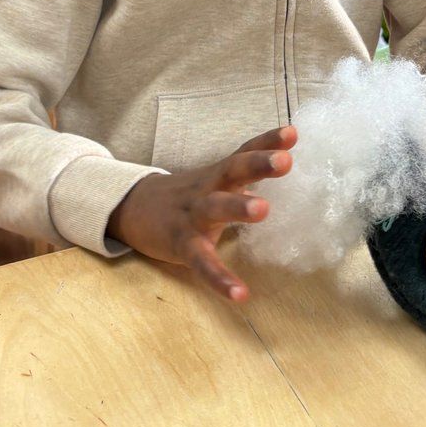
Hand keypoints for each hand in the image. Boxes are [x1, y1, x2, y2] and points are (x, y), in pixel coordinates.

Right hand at [110, 126, 296, 302]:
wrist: (133, 208)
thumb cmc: (187, 197)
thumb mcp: (214, 180)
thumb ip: (244, 173)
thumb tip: (285, 164)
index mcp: (219, 174)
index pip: (244, 151)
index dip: (267, 141)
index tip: (292, 132)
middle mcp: (208, 188)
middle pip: (232, 170)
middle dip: (258, 164)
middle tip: (285, 161)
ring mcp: (192, 215)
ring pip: (214, 207)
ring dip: (238, 205)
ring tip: (264, 208)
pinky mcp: (180, 244)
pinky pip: (201, 260)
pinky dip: (219, 277)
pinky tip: (240, 294)